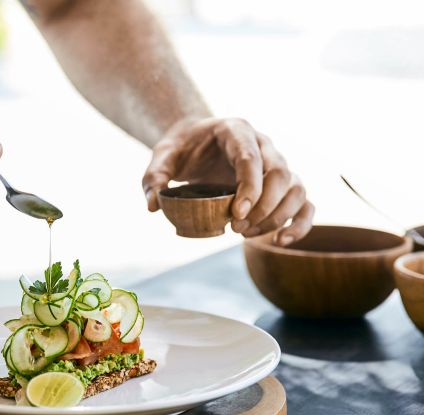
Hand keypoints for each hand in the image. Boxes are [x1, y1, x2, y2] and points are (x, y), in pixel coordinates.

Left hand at [142, 117, 313, 244]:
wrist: (197, 141)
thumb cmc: (182, 147)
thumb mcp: (162, 156)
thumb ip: (154, 176)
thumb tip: (153, 206)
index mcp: (235, 131)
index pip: (252, 158)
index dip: (249, 188)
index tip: (235, 214)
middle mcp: (263, 144)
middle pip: (280, 174)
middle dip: (262, 206)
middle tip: (235, 227)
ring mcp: (276, 163)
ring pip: (296, 188)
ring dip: (277, 216)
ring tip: (245, 233)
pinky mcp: (282, 183)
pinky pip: (304, 202)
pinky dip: (300, 223)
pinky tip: (281, 240)